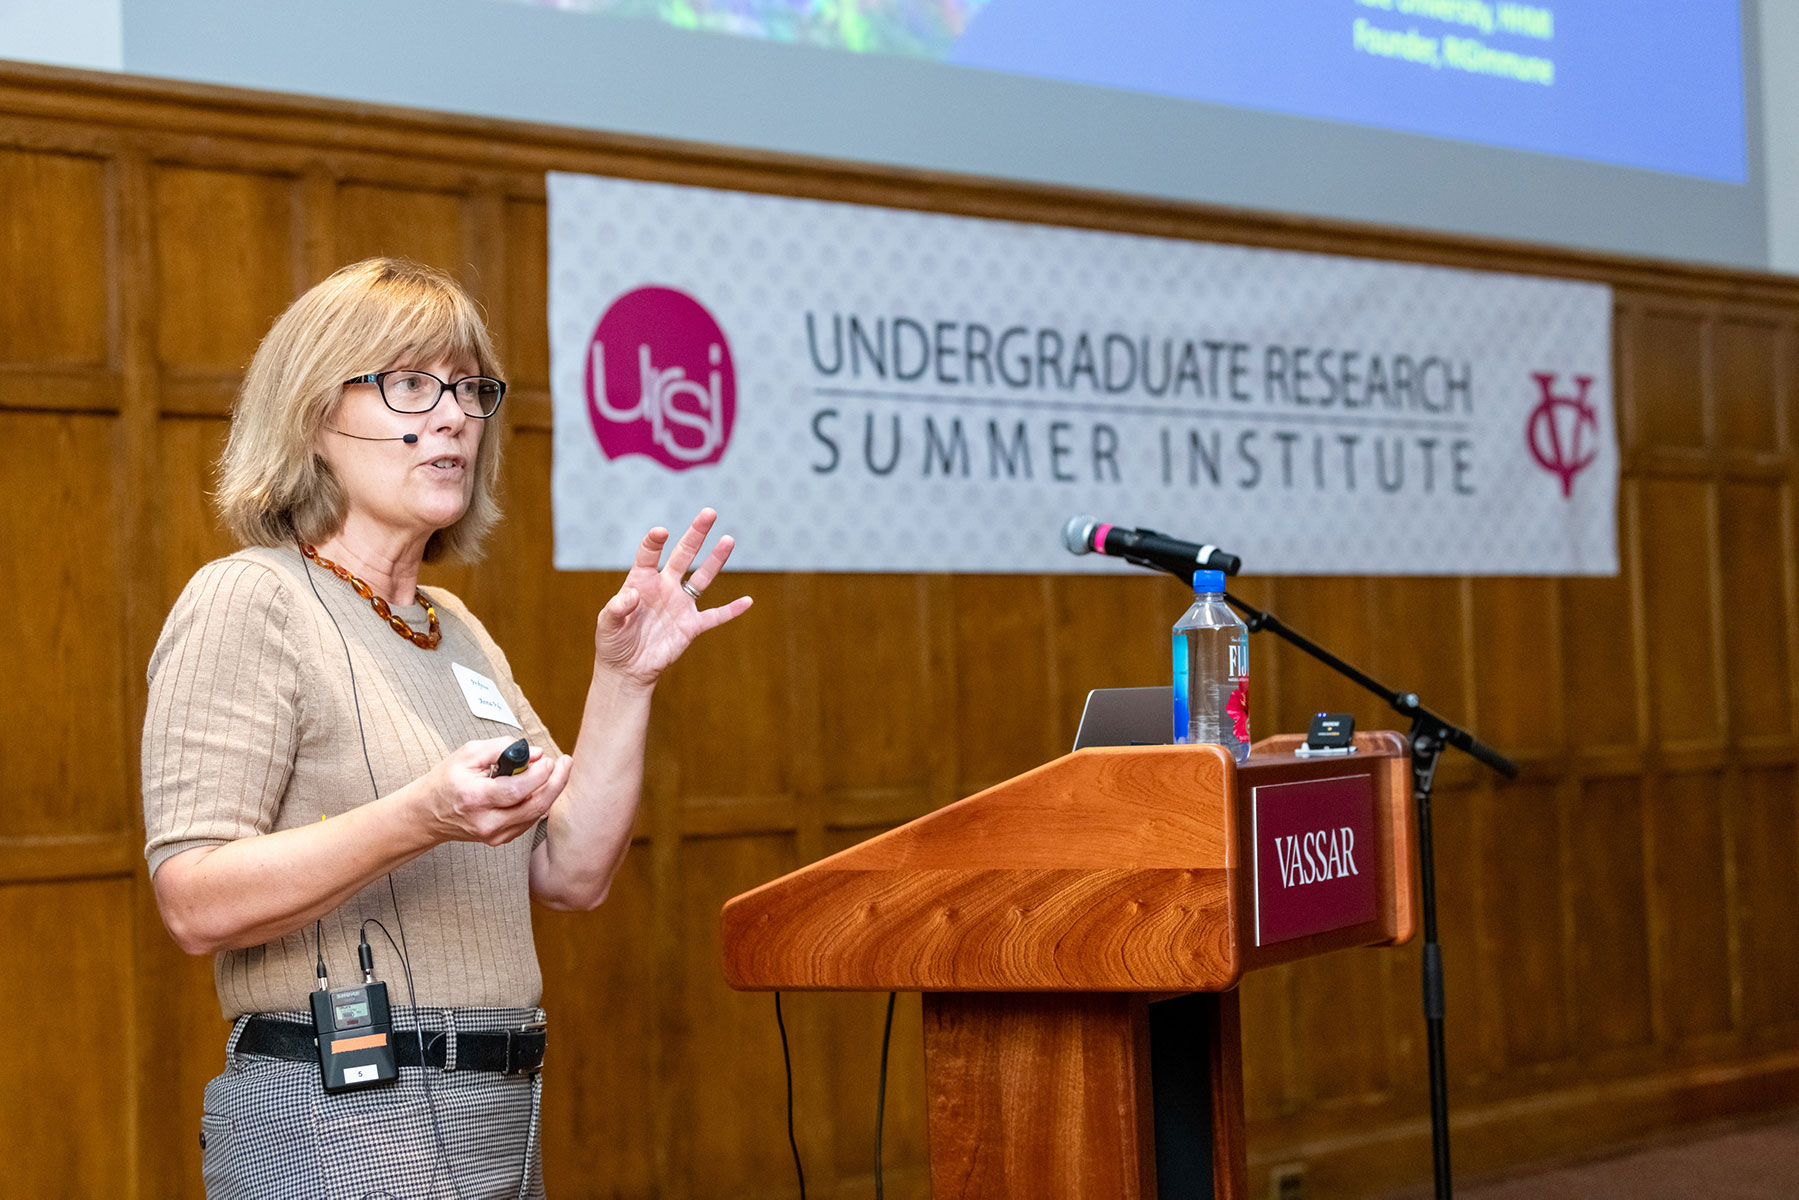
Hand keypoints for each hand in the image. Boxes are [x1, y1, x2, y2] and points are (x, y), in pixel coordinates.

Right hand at [415, 737, 573, 845]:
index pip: (517, 790)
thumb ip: (502, 748)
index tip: (549, 759)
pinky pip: (529, 821)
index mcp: (475, 798)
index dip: (539, 774)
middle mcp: (486, 821)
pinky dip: (539, 803)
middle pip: (534, 806)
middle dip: (556, 782)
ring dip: (551, 791)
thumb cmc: (447, 780)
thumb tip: (535, 754)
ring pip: (535, 814)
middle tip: (565, 763)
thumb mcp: (468, 754)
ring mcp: (493, 835)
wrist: (428, 814)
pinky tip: (543, 787)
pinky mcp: (499, 840)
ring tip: (557, 771)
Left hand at [595, 508, 753, 685]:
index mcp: (641, 582)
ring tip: (728, 539)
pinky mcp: (691, 626)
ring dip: (716, 560)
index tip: (661, 532)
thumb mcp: (607, 625)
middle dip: (696, 534)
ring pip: (702, 577)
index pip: (649, 554)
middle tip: (709, 513)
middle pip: (683, 555)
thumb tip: (630, 595)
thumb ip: (616, 608)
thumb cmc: (612, 642)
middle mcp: (664, 587)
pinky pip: (715, 616)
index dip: (654, 542)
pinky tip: (747, 601)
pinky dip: (731, 610)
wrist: (627, 669)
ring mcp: (680, 605)